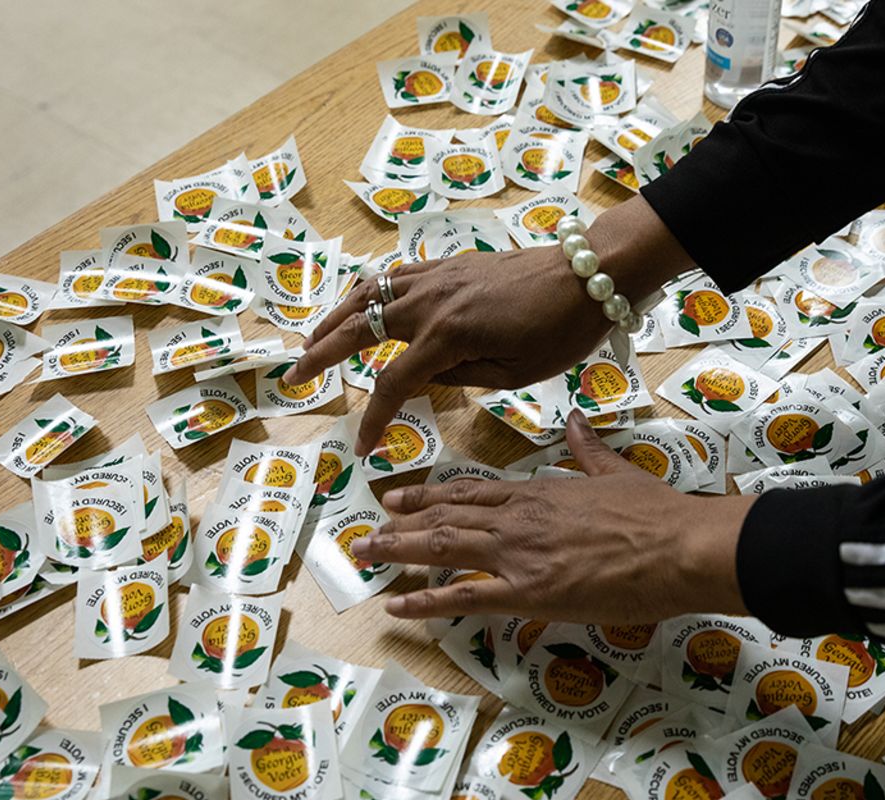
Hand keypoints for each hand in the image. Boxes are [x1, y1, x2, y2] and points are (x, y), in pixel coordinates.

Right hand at [284, 197, 694, 454]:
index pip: (392, 383)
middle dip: (323, 355)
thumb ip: (462, 378)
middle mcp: (432, 302)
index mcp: (447, 337)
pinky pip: (396, 276)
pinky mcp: (452, 265)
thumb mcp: (514, 374)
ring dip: (336, 317)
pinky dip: (370, 291)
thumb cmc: (561, 332)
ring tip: (313, 338)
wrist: (590, 274)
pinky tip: (362, 303)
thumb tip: (430, 377)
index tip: (362, 449)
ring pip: (370, 294)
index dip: (372, 418)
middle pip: (360, 329)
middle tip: (295, 376)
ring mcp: (438, 277)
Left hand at [352, 411, 755, 624]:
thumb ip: (588, 448)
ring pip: (445, 548)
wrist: (680, 545)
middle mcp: (519, 519)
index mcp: (539, 492)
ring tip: (365, 556)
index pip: (472, 492)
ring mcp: (520, 555)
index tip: (399, 497)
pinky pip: (465, 598)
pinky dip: (427, 602)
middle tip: (365, 531)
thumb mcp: (617, 471)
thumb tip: (576, 421)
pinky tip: (398, 607)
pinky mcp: (530, 592)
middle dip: (402, 523)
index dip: (431, 495)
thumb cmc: (657, 513)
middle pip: (447, 517)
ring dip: (401, 551)